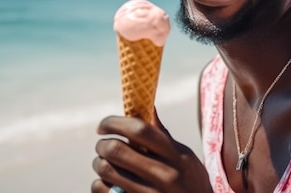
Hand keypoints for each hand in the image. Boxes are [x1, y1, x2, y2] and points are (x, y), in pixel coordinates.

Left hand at [91, 110, 213, 192]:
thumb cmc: (191, 184)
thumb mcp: (186, 158)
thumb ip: (164, 136)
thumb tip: (148, 106)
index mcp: (177, 156)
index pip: (139, 130)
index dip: (114, 123)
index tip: (104, 125)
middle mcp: (165, 176)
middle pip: (116, 150)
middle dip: (102, 144)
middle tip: (103, 145)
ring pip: (106, 170)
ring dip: (99, 164)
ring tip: (105, 164)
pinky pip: (103, 191)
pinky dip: (99, 184)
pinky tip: (108, 184)